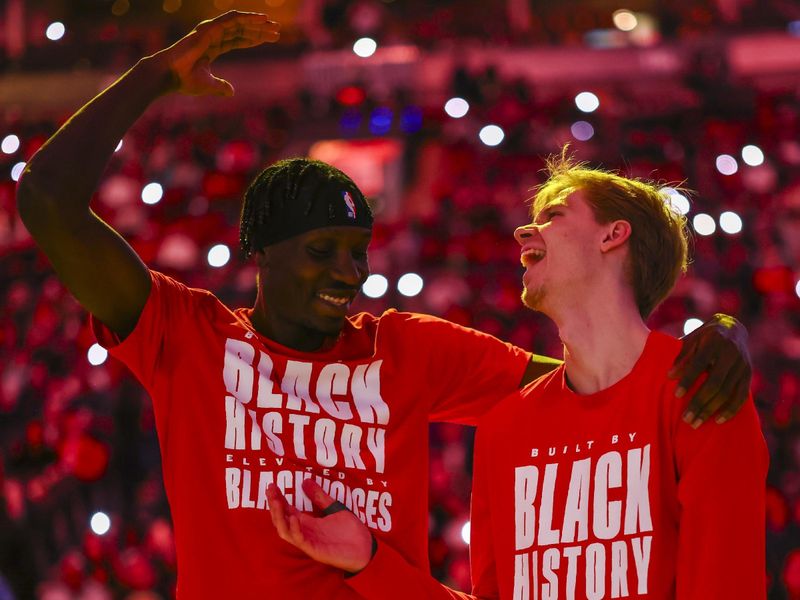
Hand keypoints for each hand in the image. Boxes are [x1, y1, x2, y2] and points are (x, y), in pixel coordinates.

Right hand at [149, 11, 279, 96]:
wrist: (169, 75)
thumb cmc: (184, 80)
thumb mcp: (208, 84)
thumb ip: (220, 86)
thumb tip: (232, 92)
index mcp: (212, 47)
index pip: (238, 40)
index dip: (255, 39)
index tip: (271, 39)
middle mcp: (213, 36)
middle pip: (241, 30)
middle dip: (259, 30)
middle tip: (278, 31)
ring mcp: (210, 30)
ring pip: (239, 23)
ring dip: (257, 23)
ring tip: (273, 25)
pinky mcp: (209, 28)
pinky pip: (231, 19)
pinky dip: (246, 17)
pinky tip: (260, 18)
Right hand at [267, 479, 373, 572]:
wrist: (366, 548)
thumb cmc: (350, 531)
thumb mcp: (334, 508)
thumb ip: (319, 497)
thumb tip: (305, 481)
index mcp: (308, 522)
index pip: (287, 510)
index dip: (279, 499)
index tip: (272, 485)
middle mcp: (305, 532)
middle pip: (282, 520)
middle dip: (274, 506)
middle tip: (270, 490)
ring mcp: (308, 542)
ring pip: (285, 531)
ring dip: (279, 517)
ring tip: (276, 502)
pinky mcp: (315, 550)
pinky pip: (300, 540)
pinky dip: (295, 530)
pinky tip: (294, 517)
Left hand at [669, 313, 751, 427]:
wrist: (732, 328)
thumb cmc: (703, 337)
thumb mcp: (691, 339)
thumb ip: (681, 356)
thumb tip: (669, 376)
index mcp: (714, 342)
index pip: (700, 363)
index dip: (688, 379)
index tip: (676, 394)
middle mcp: (731, 353)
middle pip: (715, 382)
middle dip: (700, 402)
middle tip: (686, 418)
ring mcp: (742, 365)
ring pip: (727, 392)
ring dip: (711, 410)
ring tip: (696, 423)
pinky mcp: (748, 374)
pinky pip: (742, 396)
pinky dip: (731, 409)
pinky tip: (718, 420)